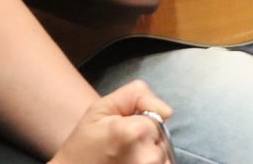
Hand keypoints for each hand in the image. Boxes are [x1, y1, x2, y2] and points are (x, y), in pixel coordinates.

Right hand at [49, 81, 172, 163]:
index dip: (140, 123)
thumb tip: (167, 111)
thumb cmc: (85, 143)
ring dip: (148, 155)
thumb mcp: (102, 107)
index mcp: (134, 132)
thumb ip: (137, 95)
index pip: (156, 119)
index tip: (122, 132)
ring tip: (125, 158)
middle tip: (123, 147)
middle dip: (146, 140)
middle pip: (161, 139)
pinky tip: (130, 163)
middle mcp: (146, 156)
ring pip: (162, 155)